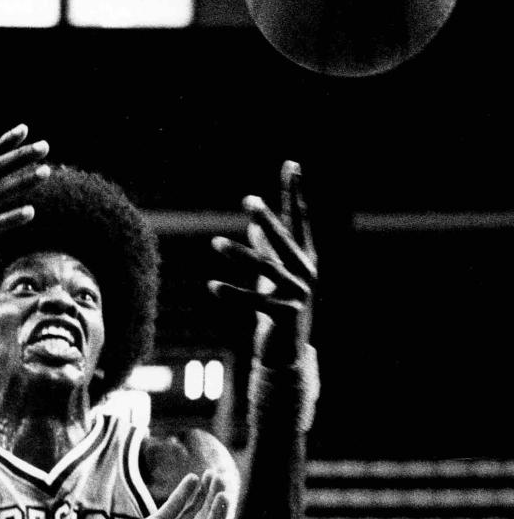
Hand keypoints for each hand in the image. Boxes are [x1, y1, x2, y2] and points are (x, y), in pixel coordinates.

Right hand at [92, 471, 229, 518]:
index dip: (219, 515)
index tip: (222, 497)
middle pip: (206, 518)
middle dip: (214, 499)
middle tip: (220, 479)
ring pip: (193, 509)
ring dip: (203, 493)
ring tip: (210, 474)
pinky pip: (174, 505)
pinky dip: (183, 492)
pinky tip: (192, 479)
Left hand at [207, 160, 315, 353]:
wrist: (289, 355)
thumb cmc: (281, 310)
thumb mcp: (275, 278)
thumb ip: (268, 251)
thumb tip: (255, 226)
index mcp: (306, 259)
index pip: (299, 220)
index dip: (294, 193)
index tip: (291, 164)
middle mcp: (307, 273)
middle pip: (283, 240)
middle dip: (266, 219)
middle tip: (249, 200)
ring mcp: (298, 295)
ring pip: (266, 270)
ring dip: (238, 256)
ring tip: (215, 243)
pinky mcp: (285, 315)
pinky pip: (253, 302)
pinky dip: (231, 293)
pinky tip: (211, 286)